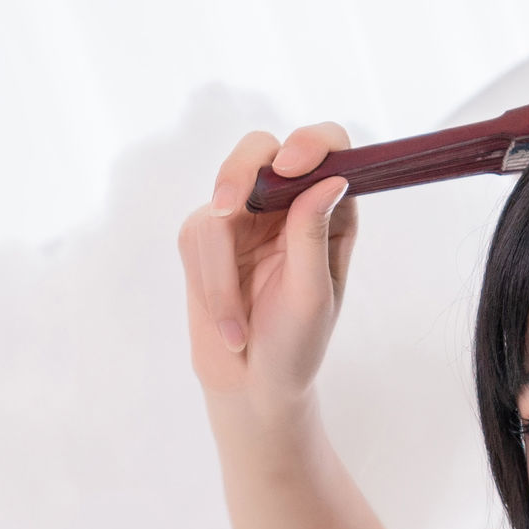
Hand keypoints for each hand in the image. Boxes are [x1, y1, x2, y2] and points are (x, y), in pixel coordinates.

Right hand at [178, 122, 357, 409]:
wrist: (252, 383)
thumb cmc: (295, 344)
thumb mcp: (313, 294)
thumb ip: (314, 234)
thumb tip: (330, 179)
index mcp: (329, 212)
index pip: (327, 148)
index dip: (309, 144)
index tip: (291, 166)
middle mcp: (287, 203)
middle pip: (259, 149)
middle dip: (238, 174)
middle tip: (225, 207)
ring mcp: (243, 214)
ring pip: (220, 198)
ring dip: (220, 273)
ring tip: (237, 332)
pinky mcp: (205, 232)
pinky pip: (198, 236)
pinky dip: (209, 286)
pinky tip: (228, 327)